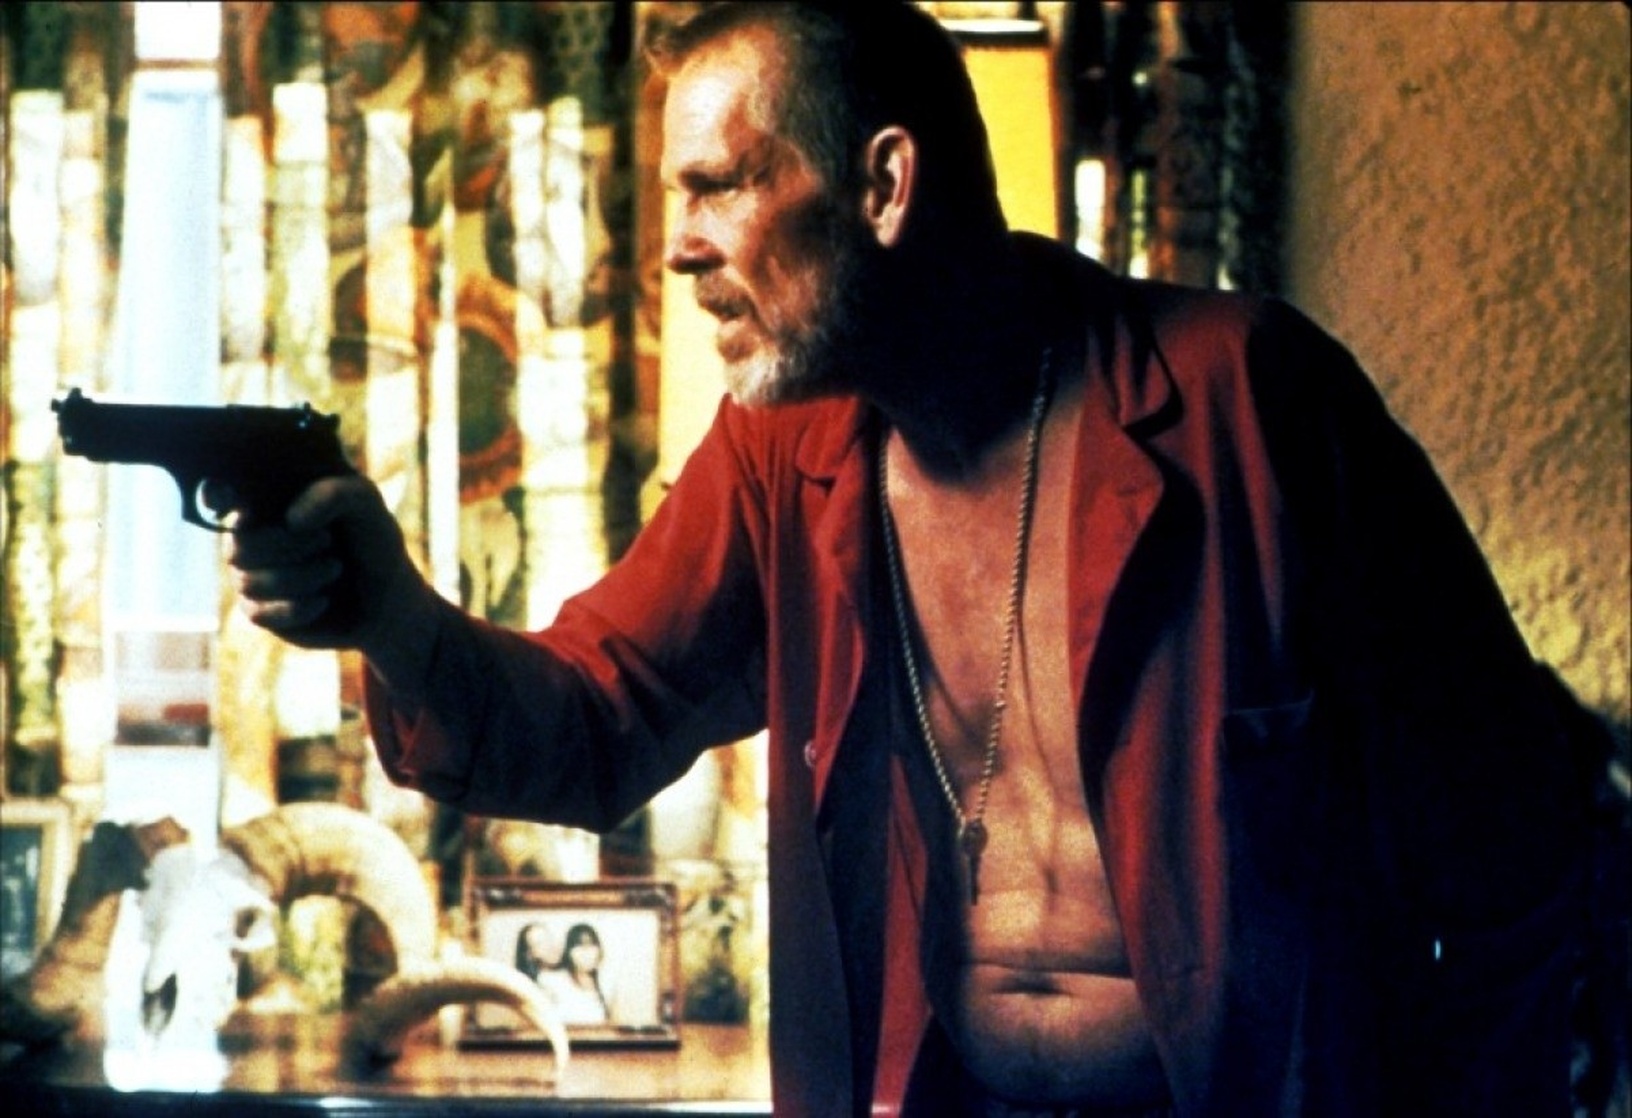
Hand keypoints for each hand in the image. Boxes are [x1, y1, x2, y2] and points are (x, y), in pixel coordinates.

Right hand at [227, 476, 436, 670]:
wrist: (386, 594)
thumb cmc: (370, 537)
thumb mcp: (365, 504)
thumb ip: (335, 494)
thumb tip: (291, 520)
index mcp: (265, 500)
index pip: (217, 494)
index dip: (214, 499)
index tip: (242, 511)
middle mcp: (248, 536)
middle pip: (236, 546)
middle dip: (286, 546)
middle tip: (326, 541)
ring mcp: (250, 574)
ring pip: (248, 581)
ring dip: (300, 576)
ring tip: (335, 567)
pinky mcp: (260, 610)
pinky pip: (259, 612)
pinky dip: (298, 607)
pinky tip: (323, 599)